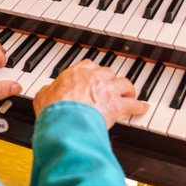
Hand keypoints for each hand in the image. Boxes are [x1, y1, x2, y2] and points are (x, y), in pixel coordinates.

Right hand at [33, 59, 148, 128]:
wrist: (66, 120)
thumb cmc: (54, 110)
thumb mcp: (42, 97)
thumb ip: (46, 92)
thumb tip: (44, 92)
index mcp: (76, 73)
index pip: (89, 65)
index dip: (94, 71)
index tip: (94, 75)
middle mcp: (94, 78)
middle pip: (109, 73)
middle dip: (111, 80)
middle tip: (111, 86)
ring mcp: (107, 90)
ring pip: (124, 83)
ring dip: (127, 89)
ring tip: (129, 93)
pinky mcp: (117, 105)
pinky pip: (133, 104)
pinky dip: (139, 106)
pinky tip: (143, 108)